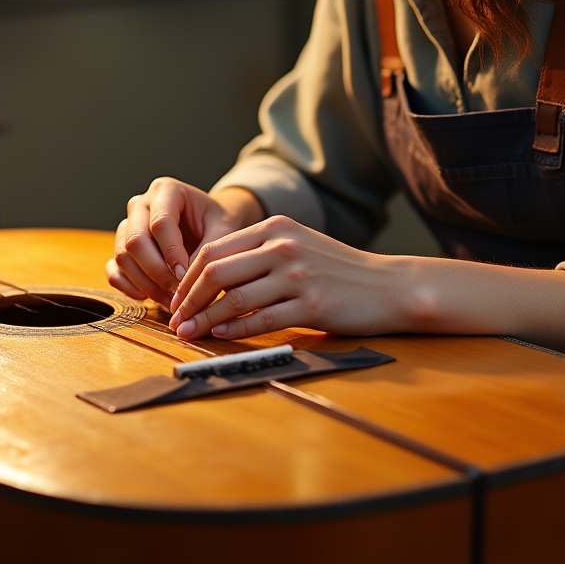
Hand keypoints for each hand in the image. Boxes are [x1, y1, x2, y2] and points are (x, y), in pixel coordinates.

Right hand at [106, 179, 261, 307]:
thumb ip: (206, 252)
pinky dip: (128, 287)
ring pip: (122, 256)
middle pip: (135, 240)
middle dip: (156, 272)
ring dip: (144, 283)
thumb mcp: (222, 230)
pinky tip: (149, 296)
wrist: (208, 223)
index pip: (160, 223)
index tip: (185, 276)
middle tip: (176, 293)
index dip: (172, 253)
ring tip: (170, 299)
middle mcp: (140, 204)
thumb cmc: (215, 223)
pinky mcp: (121, 247)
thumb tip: (184, 283)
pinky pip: (113, 269)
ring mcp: (127, 225)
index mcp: (166, 190)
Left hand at [167, 215, 394, 339]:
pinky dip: (235, 330)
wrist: (388, 285)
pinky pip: (262, 320)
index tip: (176, 296)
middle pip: (216, 271)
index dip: (188, 276)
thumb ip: (258, 253)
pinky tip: (222, 336)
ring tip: (190, 332)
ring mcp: (297, 275)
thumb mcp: (297, 243)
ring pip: (234, 298)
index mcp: (275, 228)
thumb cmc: (339, 268)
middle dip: (188, 298)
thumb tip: (210, 276)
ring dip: (205, 319)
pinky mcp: (311, 305)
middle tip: (176, 318)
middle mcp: (283, 247)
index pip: (214, 249)